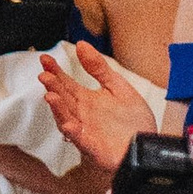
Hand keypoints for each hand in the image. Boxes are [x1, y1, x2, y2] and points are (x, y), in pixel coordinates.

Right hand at [38, 43, 153, 176]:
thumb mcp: (118, 87)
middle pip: (64, 99)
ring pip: (67, 119)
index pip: (66, 83)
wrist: (148, 146)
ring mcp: (86, 131)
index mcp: (87, 100)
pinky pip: (82, 141)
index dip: (55, 71)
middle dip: (53, 87)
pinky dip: (74, 134)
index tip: (45, 59)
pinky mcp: (94, 148)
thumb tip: (81, 45)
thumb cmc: (133, 122)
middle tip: (45, 75)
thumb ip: (98, 68)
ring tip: (50, 96)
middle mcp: (82, 115)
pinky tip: (69, 125)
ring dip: (57, 109)